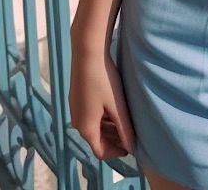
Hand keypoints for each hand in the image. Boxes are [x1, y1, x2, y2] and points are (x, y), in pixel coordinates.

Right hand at [68, 47, 136, 161]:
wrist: (87, 55)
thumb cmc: (103, 81)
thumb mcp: (117, 107)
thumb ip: (124, 129)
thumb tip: (131, 148)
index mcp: (86, 128)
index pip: (100, 151)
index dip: (116, 152)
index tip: (131, 147)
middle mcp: (77, 122)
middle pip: (96, 139)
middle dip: (113, 140)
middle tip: (131, 134)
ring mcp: (75, 109)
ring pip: (93, 126)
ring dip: (108, 128)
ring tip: (125, 121)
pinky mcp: (76, 98)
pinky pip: (90, 115)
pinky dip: (102, 118)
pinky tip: (114, 108)